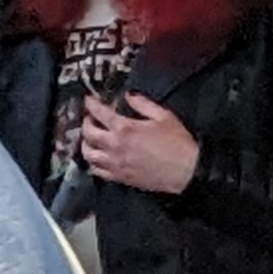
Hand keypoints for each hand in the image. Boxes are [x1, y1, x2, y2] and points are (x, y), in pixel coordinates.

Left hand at [78, 90, 200, 197]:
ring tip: (91, 138)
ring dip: (86, 143)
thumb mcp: (163, 116)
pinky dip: (93, 163)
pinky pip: (97, 171)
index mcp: (125, 129)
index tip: (89, 101)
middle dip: (86, 122)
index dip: (91, 104)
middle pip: (88, 133)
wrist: (186, 171)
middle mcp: (116, 147)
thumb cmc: (178, 145)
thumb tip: (130, 96)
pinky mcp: (120, 178)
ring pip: (88, 154)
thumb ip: (143, 104)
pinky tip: (98, 158)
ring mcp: (116, 164)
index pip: (99, 113)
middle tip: (91, 118)